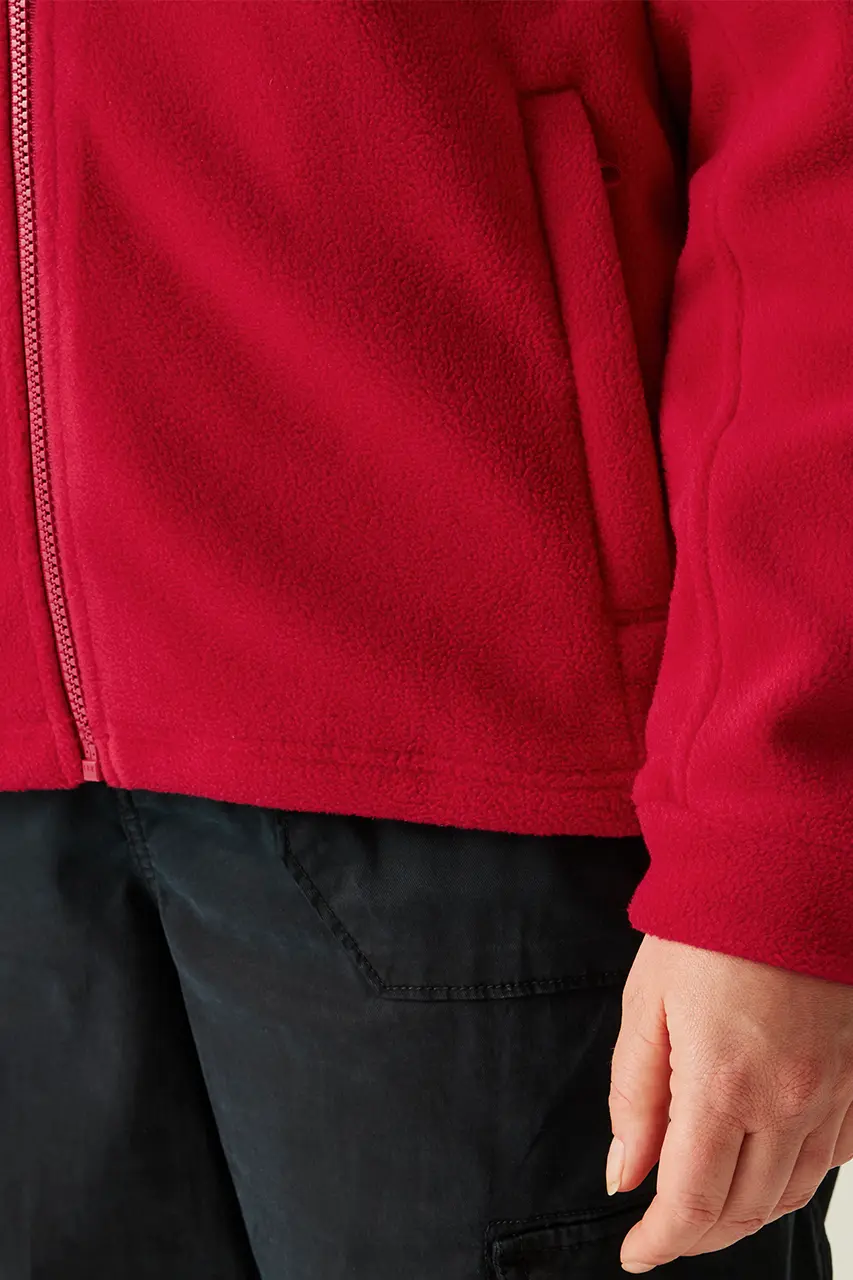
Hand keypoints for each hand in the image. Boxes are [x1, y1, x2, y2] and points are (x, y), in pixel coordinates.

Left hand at [608, 935, 852, 1272]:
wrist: (783, 871)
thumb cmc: (708, 928)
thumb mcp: (647, 1005)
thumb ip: (634, 1099)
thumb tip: (624, 1175)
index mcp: (724, 1084)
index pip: (692, 1202)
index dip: (660, 1241)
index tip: (635, 1253)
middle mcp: (788, 1101)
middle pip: (743, 1210)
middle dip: (696, 1233)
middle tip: (661, 1230)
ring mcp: (834, 1093)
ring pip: (791, 1194)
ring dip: (744, 1215)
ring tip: (705, 1209)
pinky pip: (832, 1159)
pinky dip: (794, 1179)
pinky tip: (764, 1168)